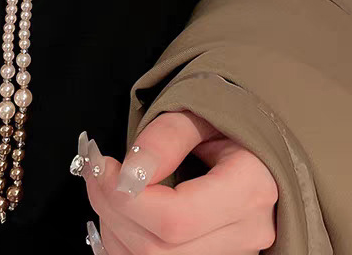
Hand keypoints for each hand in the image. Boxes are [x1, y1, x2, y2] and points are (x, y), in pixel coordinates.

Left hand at [76, 111, 277, 253]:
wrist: (255, 139)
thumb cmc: (228, 119)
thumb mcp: (200, 111)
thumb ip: (166, 137)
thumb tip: (129, 173)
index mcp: (250, 188)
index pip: (176, 218)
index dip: (127, 198)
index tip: (104, 164)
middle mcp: (247, 231)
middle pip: (160, 249)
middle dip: (112, 209)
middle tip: (96, 170)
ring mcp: (233, 253)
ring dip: (114, 228)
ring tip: (107, 186)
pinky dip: (125, 243)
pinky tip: (120, 213)